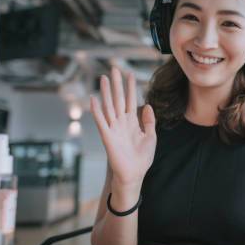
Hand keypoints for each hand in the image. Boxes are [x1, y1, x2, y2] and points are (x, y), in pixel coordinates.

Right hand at [90, 67, 156, 191]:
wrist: (134, 174)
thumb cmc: (142, 158)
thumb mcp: (151, 137)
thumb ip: (149, 121)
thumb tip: (147, 105)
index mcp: (132, 122)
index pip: (130, 100)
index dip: (130, 87)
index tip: (130, 74)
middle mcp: (121, 123)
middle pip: (118, 99)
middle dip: (117, 84)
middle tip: (114, 69)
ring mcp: (113, 129)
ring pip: (109, 106)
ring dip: (106, 92)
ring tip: (104, 78)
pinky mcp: (107, 137)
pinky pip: (101, 121)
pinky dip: (96, 111)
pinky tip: (93, 99)